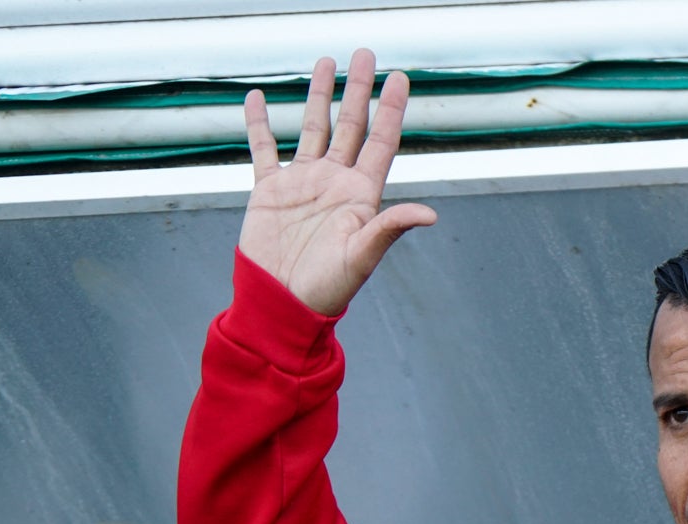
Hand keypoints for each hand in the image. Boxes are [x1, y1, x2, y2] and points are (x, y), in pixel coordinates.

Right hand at [238, 49, 435, 315]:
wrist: (282, 305)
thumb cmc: (326, 290)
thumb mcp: (362, 257)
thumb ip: (389, 229)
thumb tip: (429, 214)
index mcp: (360, 195)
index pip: (380, 141)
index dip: (391, 109)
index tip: (400, 78)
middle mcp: (334, 183)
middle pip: (350, 125)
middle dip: (358, 89)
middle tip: (366, 54)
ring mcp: (302, 184)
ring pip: (311, 128)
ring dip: (318, 95)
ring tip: (325, 62)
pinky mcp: (269, 192)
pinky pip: (263, 149)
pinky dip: (259, 124)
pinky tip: (258, 98)